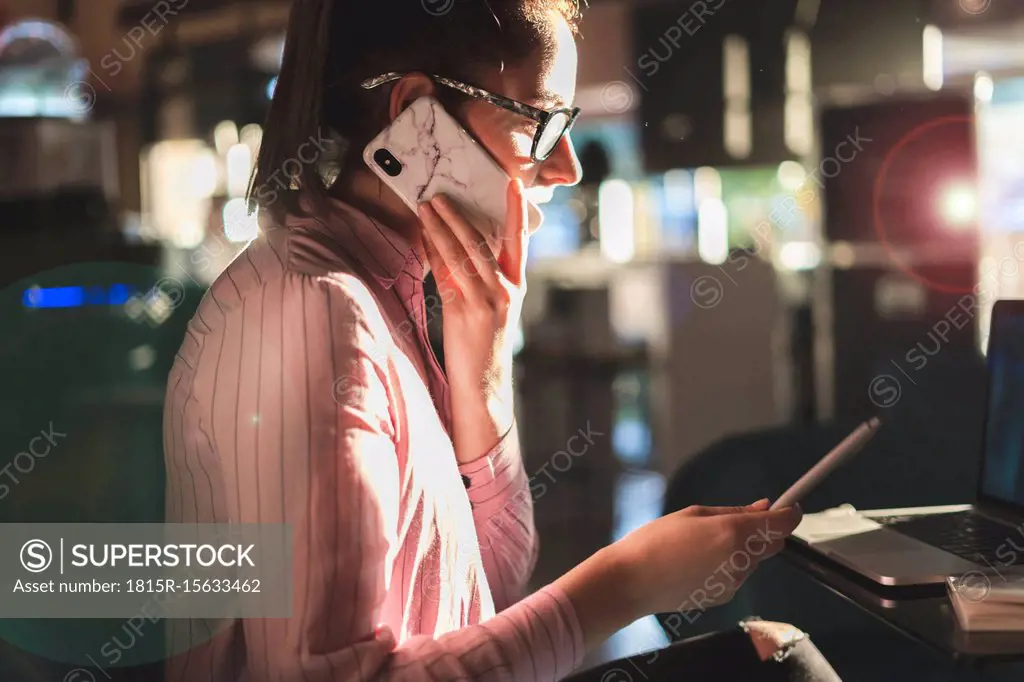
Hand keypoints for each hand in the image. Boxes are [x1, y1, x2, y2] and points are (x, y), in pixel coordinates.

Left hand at [417, 179, 528, 462]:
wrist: (484, 388)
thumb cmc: (481, 350)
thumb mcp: (486, 312)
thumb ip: (473, 281)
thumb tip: (449, 250)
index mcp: (514, 288)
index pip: (517, 241)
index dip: (516, 211)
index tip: (513, 184)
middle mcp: (505, 290)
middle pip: (482, 242)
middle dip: (460, 215)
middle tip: (440, 193)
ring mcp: (488, 300)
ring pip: (464, 254)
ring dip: (443, 227)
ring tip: (427, 206)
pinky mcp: (468, 311)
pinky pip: (449, 274)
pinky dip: (435, 253)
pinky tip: (424, 237)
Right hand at [614, 499, 802, 616]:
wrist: (632, 581)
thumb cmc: (655, 541)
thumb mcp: (693, 514)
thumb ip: (734, 511)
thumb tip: (763, 507)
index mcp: (733, 533)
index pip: (781, 525)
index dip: (789, 513)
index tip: (788, 507)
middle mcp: (740, 560)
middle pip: (772, 544)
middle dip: (763, 532)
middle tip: (734, 522)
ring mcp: (734, 582)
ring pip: (754, 560)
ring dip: (743, 549)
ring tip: (703, 545)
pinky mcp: (725, 597)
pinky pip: (737, 575)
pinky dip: (728, 566)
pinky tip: (698, 563)